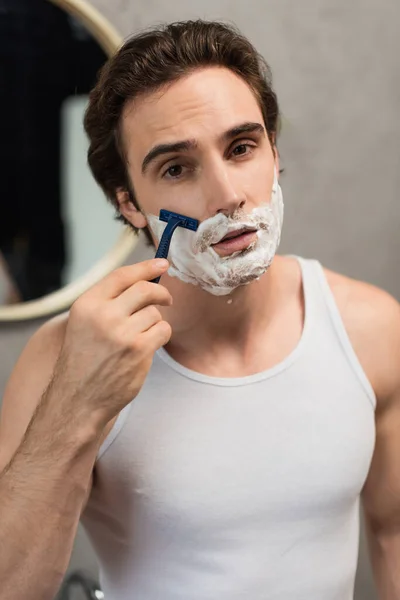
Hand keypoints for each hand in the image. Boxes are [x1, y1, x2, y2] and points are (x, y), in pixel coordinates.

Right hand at [48, 259, 171, 427]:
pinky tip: (147, 346)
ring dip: (155, 322)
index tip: (162, 263)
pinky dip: (160, 335)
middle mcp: (103, 315)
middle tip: (167, 299)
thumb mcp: (85, 323)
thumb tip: (144, 281)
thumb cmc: (85, 360)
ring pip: (156, 312)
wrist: (78, 399)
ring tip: (141, 336)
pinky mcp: (139, 350)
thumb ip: (109, 301)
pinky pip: (162, 330)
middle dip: (161, 293)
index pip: (122, 276)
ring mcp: (122, 332)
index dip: (145, 267)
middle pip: (145, 290)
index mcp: (87, 304)